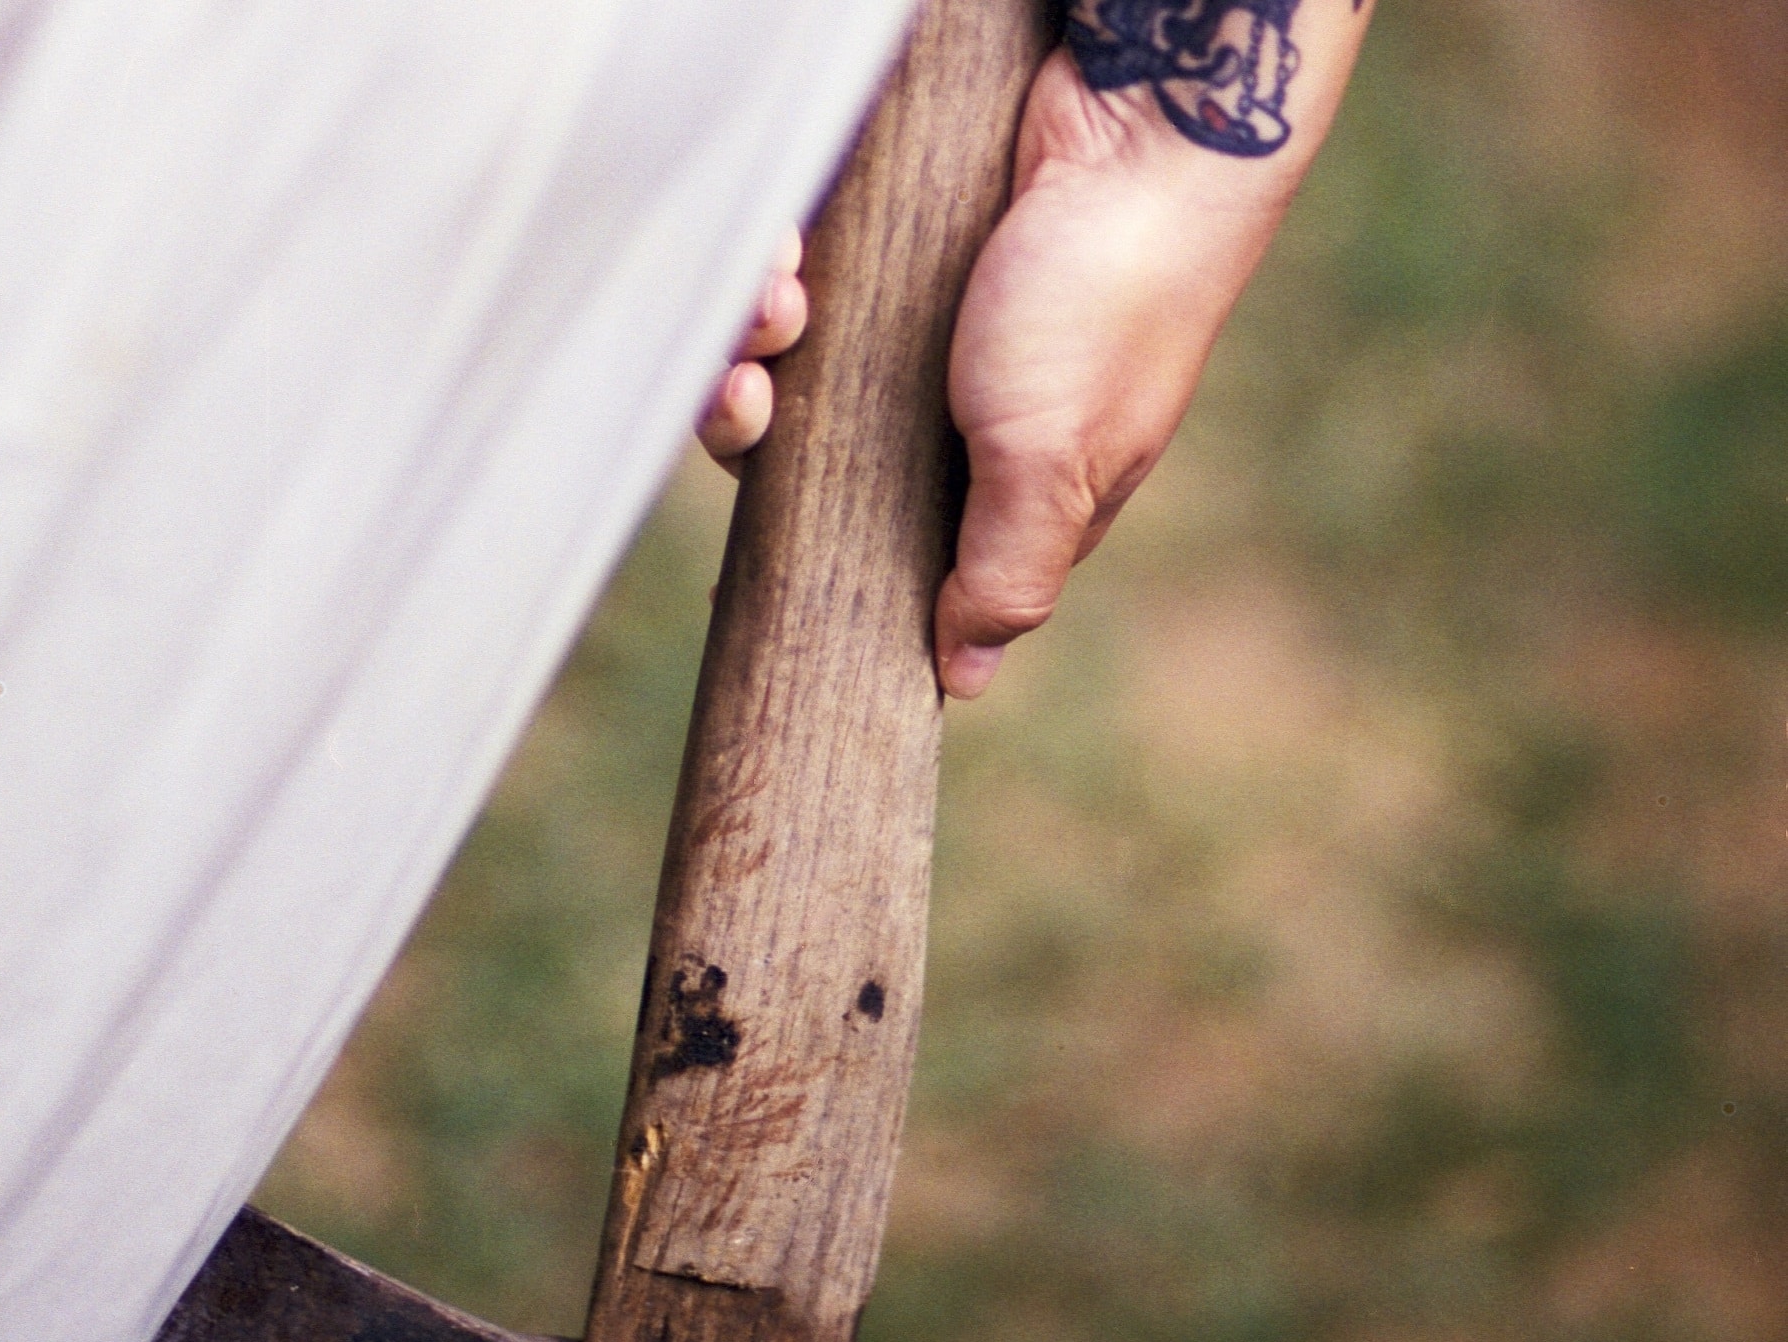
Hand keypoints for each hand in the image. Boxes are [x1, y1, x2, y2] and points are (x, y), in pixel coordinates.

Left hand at [699, 6, 1368, 698]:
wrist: (1147, 114)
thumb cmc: (1110, 294)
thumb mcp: (1057, 461)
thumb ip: (1009, 572)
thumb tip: (964, 676)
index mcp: (987, 489)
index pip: (871, 558)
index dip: (800, 559)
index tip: (746, 558)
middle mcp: (937, 416)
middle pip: (794, 457)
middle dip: (750, 427)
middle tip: (750, 394)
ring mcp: (906, 329)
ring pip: (779, 361)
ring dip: (749, 335)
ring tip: (775, 300)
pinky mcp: (886, 243)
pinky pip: (791, 271)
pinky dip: (770, 263)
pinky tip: (782, 250)